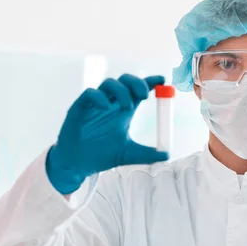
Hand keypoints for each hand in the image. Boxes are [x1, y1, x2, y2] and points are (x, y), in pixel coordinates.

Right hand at [46, 74, 169, 194]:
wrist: (79, 165)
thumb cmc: (102, 155)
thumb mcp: (129, 154)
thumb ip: (148, 154)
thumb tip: (168, 155)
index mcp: (124, 110)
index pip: (139, 89)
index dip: (151, 82)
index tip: (163, 80)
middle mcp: (111, 103)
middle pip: (125, 81)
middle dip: (137, 83)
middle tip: (144, 95)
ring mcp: (96, 104)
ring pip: (109, 83)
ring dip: (121, 90)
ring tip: (127, 107)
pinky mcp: (80, 107)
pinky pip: (90, 93)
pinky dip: (99, 97)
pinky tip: (106, 107)